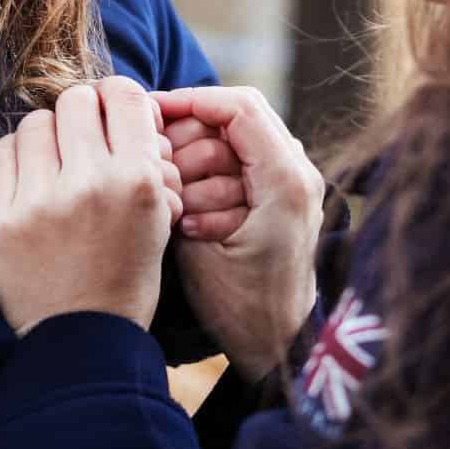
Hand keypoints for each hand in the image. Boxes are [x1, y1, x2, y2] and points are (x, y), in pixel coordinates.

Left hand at [0, 76, 182, 335]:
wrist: (81, 338)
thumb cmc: (126, 272)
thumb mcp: (159, 214)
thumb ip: (147, 156)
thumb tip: (124, 103)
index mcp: (136, 180)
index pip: (124, 95)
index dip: (117, 97)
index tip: (111, 111)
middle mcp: (88, 183)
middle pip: (76, 99)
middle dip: (82, 114)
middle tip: (82, 138)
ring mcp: (38, 200)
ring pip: (36, 121)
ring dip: (48, 135)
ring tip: (54, 164)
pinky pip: (1, 151)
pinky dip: (16, 157)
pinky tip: (28, 179)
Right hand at [154, 86, 324, 381]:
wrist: (281, 348)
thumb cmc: (239, 307)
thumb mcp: (197, 248)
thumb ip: (180, 189)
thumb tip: (154, 144)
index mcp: (285, 179)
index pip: (238, 107)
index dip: (190, 101)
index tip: (150, 113)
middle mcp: (299, 170)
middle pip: (236, 115)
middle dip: (190, 134)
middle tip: (157, 162)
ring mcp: (295, 180)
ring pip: (236, 136)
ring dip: (199, 156)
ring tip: (176, 195)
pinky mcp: (285, 192)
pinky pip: (243, 159)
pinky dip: (212, 172)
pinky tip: (190, 204)